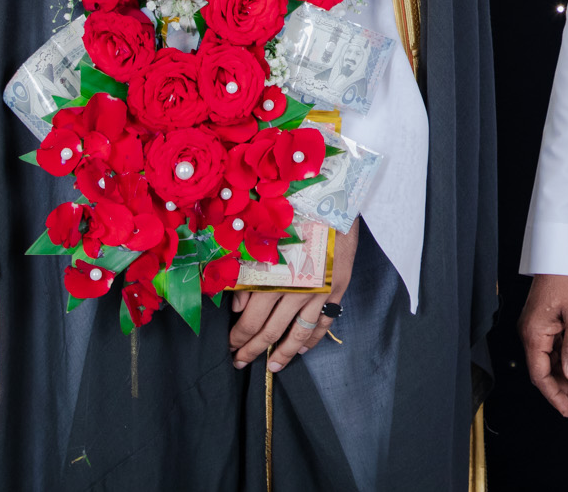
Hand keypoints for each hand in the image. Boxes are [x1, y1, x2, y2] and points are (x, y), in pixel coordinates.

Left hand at [229, 219, 359, 372]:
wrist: (333, 200)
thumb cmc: (293, 215)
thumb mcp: (262, 242)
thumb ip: (246, 276)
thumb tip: (237, 309)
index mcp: (273, 278)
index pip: (250, 320)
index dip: (239, 338)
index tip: (231, 348)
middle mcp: (296, 290)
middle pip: (271, 331)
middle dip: (253, 350)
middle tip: (241, 363)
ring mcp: (319, 292)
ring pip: (299, 334)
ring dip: (284, 354)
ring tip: (272, 367)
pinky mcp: (336, 288)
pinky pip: (325, 322)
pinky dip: (314, 339)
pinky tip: (303, 349)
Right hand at [518, 273, 567, 416]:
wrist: (566, 253)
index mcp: (534, 333)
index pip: (540, 374)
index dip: (553, 395)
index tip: (566, 409)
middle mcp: (532, 332)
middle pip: (545, 369)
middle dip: (563, 388)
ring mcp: (539, 327)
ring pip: (550, 360)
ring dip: (567, 375)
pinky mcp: (547, 321)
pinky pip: (554, 347)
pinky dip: (567, 360)